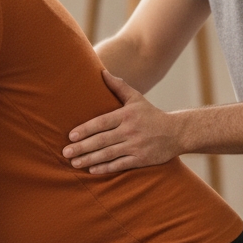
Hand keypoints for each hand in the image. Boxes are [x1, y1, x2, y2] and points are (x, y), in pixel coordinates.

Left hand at [62, 69, 179, 173]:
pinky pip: (120, 165)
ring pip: (109, 154)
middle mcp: (130, 130)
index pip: (102, 122)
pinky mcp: (142, 159)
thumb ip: (118, 86)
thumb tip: (102, 72)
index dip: (86, 129)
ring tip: (74, 163)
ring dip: (89, 159)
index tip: (71, 135)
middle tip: (65, 152)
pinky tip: (92, 170)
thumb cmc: (151, 114)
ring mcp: (136, 146)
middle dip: (82, 147)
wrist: (177, 132)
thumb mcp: (136, 98)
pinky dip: (106, 168)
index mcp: (127, 115)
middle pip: (102, 140)